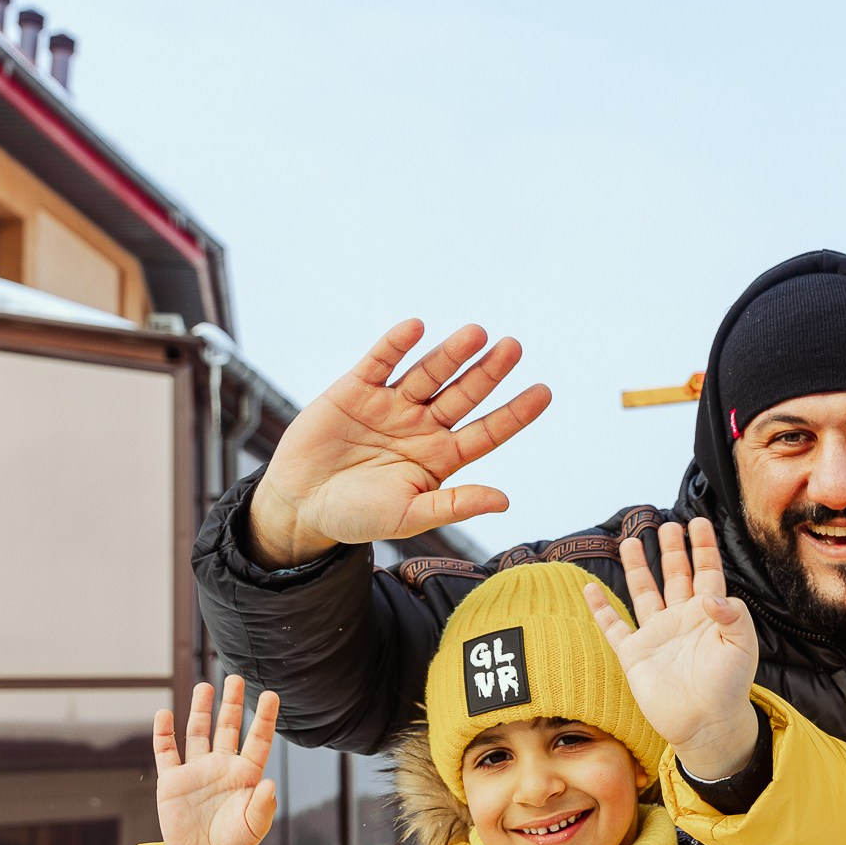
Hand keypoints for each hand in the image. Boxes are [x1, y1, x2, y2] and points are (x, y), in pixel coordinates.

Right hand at [153, 676, 279, 844]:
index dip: (264, 717)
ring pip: (198, 733)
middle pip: (228, 727)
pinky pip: (166, 752)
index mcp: (246, 774)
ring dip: (200, 710)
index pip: (258, 739)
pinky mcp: (171, 781)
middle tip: (236, 678)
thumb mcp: (253, 827)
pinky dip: (163, 733)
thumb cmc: (233, 844)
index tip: (271, 694)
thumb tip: (270, 783)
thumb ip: (263, 806)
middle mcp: (222, 766)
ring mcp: (196, 771)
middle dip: (232, 703)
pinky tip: (164, 714)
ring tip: (205, 686)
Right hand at [247, 320, 551, 567]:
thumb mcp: (409, 516)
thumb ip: (455, 505)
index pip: (487, 431)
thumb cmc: (358, 516)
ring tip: (476, 333)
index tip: (544, 392)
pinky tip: (416, 328)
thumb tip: (505, 501)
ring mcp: (391, 404)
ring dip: (450, 354)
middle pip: (463, 394)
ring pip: (428, 373)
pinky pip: (379, 362)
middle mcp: (423, 425)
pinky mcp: (356, 389)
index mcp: (442, 456)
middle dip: (488, 372)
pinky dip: (396, 345)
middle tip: (514, 347)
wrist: (301, 505)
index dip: (514, 413)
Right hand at [586, 518, 761, 778]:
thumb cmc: (729, 687)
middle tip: (666, 525)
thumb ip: (733, 614)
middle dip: (672, 550)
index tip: (698, 522)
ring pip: (645, 592)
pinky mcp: (634, 654)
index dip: (703, 547)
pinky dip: (600, 609)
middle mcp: (681, 620)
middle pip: (675, 576)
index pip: (707, 572)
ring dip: (639, 568)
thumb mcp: (742, 646)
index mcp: (710, 615)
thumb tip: (708, 595)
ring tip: (632, 540)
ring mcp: (656, 635)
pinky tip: (589, 588)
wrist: (706, 724)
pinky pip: (613, 627)